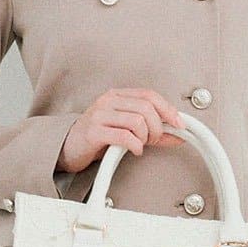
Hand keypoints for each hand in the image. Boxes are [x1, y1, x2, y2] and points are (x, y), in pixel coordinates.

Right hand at [59, 88, 183, 174]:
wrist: (68, 148)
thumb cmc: (97, 138)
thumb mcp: (126, 130)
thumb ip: (151, 131)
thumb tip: (177, 135)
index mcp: (117, 96)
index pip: (149, 95)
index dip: (168, 110)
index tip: (179, 124)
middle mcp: (108, 101)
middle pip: (146, 108)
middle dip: (156, 128)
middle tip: (153, 140)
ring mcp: (100, 115)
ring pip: (137, 121)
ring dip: (145, 138)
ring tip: (139, 145)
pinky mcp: (94, 132)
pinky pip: (124, 136)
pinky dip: (135, 146)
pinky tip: (134, 150)